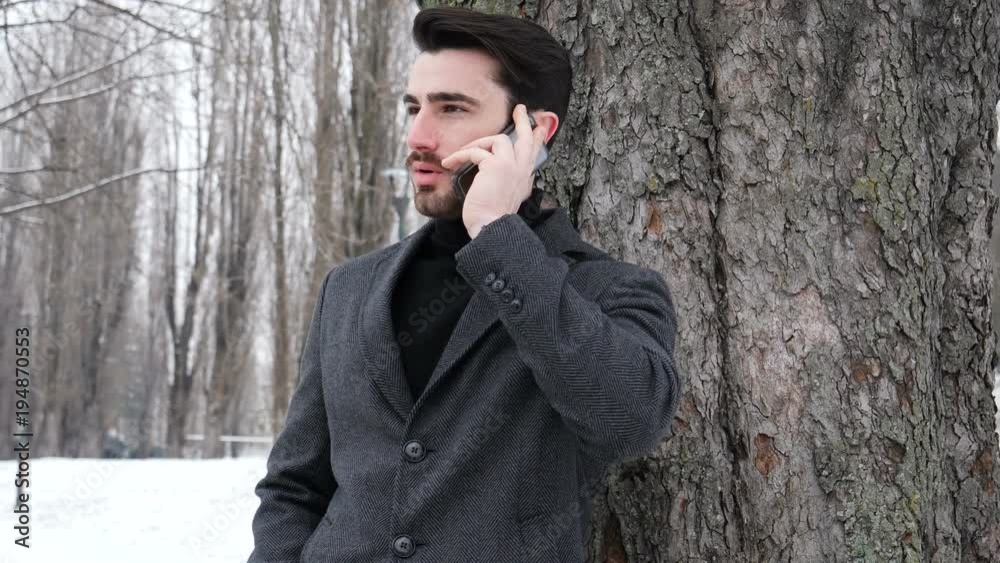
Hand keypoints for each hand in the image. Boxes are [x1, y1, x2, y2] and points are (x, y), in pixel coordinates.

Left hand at [440, 103, 547, 237]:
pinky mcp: (495, 165)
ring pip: (498, 139)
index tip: (540, 128)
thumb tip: (492, 172)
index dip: (537, 139)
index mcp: (524, 179)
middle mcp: (522, 170)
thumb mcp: (505, 200)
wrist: (492, 227)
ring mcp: (511, 166)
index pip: (533, 154)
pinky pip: (475, 151)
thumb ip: (506, 184)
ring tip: (461, 153)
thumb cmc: (493, 218)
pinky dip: (460, 155)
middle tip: (521, 109)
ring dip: (478, 143)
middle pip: (527, 138)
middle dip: (524, 121)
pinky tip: (449, 163)